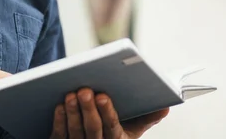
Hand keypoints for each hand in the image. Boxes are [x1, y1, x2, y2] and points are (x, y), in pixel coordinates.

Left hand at [50, 89, 168, 138]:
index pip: (112, 128)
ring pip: (75, 132)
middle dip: (88, 109)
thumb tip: (166, 106)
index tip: (103, 96)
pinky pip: (59, 135)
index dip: (107, 113)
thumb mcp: (132, 127)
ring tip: (71, 94)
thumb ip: (147, 117)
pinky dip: (60, 120)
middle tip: (85, 90)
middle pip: (92, 130)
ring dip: (73, 113)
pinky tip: (60, 105)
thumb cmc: (113, 129)